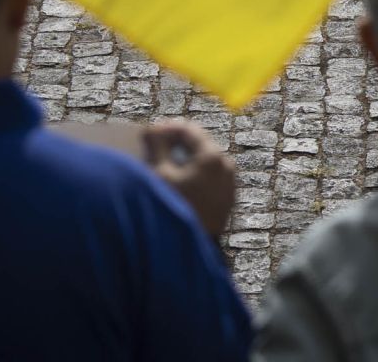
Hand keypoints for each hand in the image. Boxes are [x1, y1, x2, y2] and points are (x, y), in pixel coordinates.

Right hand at [143, 118, 235, 237]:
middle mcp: (227, 166)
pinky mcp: (227, 200)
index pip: (189, 130)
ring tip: (162, 170)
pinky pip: (209, 181)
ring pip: (204, 164)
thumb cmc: (172, 207)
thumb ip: (157, 146)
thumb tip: (152, 128)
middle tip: (152, 151)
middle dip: (175, 146)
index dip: (167, 128)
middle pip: (199, 146)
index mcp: (212, 156)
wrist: (186, 250)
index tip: (148, 133)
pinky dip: (193, 178)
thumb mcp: (159, 174)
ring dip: (184, 163)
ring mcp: (229, 184)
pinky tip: (176, 187)